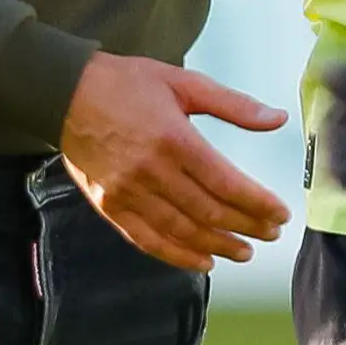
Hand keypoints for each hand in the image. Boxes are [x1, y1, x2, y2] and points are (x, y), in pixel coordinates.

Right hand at [60, 52, 289, 271]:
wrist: (65, 92)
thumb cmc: (127, 83)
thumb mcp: (184, 82)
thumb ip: (233, 104)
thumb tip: (278, 119)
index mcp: (173, 138)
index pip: (225, 183)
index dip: (257, 203)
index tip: (280, 215)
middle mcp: (151, 170)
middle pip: (208, 211)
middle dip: (245, 227)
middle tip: (270, 235)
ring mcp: (127, 192)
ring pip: (181, 230)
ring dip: (217, 246)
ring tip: (243, 251)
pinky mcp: (110, 205)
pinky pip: (147, 239)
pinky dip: (177, 255)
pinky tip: (202, 262)